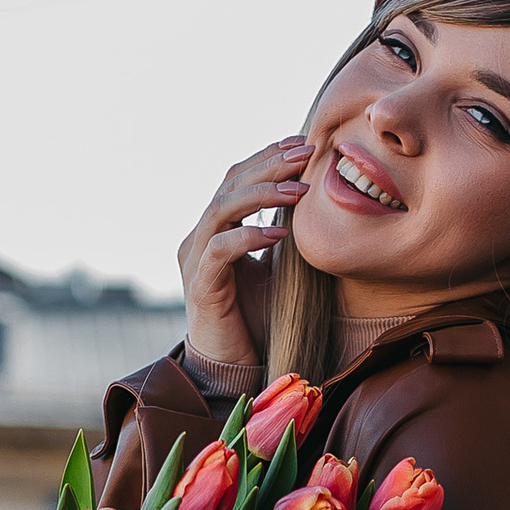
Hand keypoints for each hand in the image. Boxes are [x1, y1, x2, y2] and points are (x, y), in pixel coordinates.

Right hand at [179, 137, 309, 364]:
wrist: (232, 366)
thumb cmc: (254, 318)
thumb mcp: (273, 268)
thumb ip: (281, 236)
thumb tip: (314, 205)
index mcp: (215, 228)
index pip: (237, 178)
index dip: (267, 156)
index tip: (302, 142)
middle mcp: (199, 237)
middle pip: (230, 184)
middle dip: (270, 165)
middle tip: (307, 153)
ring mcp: (195, 259)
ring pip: (222, 208)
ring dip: (263, 194)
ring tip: (300, 190)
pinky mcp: (201, 285)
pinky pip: (221, 249)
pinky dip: (250, 236)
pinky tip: (280, 234)